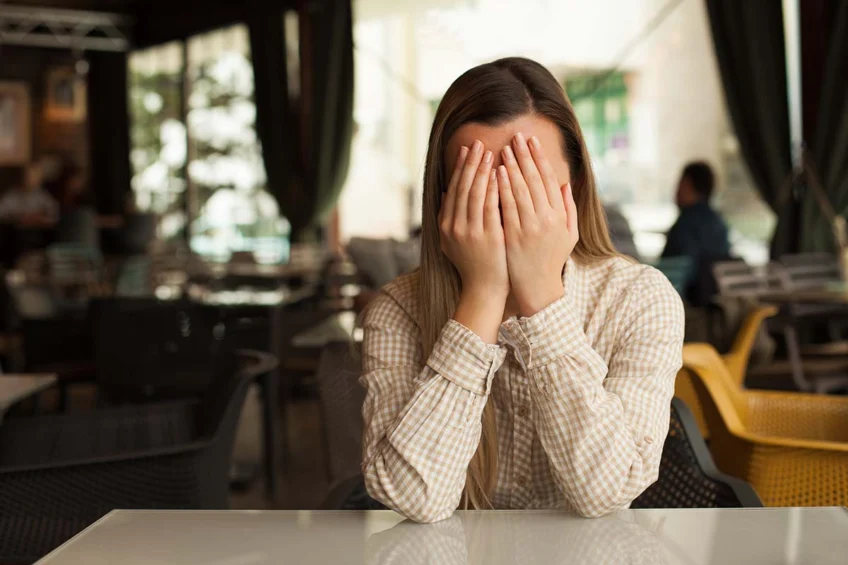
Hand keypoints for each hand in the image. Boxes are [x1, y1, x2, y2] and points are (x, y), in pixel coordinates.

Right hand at [440, 140, 507, 342]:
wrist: (483, 290)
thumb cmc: (473, 264)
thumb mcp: (452, 241)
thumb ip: (449, 216)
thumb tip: (446, 192)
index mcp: (446, 225)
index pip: (454, 189)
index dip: (461, 167)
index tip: (468, 149)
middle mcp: (454, 226)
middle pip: (463, 187)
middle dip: (471, 163)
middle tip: (478, 142)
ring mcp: (470, 232)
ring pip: (475, 193)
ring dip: (482, 170)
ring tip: (489, 151)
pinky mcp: (487, 237)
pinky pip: (490, 206)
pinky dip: (494, 188)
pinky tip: (500, 173)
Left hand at [498, 132, 578, 316]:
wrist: (538, 288)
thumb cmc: (551, 260)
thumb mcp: (569, 235)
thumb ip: (569, 209)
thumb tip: (566, 184)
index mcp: (559, 215)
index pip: (549, 179)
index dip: (540, 158)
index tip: (532, 142)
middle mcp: (547, 219)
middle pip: (535, 180)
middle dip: (524, 156)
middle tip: (516, 137)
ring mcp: (531, 227)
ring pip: (521, 190)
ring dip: (512, 167)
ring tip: (504, 149)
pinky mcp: (515, 235)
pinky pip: (507, 207)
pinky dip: (503, 188)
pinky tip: (497, 173)